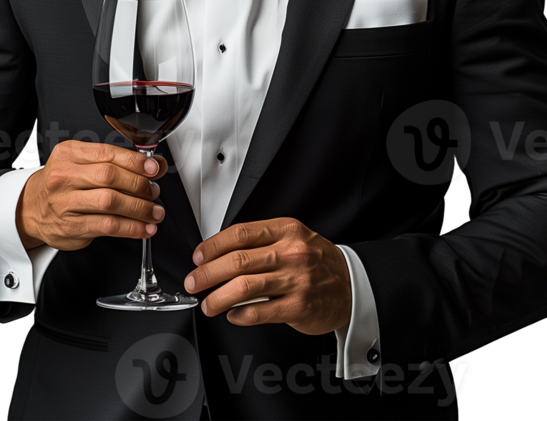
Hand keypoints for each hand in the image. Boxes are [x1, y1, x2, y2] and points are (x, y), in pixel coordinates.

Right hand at [16, 140, 166, 250]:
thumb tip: (155, 164)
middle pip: (110, 177)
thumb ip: (117, 162)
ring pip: (110, 202)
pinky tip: (143, 228)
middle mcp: (64, 176)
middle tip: (153, 191)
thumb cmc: (62, 183)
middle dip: (139, 185)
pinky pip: (107, 226)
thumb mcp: (83, 163)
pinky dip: (130, 228)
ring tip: (154, 212)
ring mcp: (65, 203)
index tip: (154, 168)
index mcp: (69, 154)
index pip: (107, 153)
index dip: (135, 161)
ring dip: (139, 208)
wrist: (30, 208)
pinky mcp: (71, 227)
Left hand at [183, 218, 351, 334]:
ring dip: (218, 297)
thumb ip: (261, 240)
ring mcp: (296, 280)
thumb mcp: (293, 237)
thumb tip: (219, 252)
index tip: (198, 257)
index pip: (240, 234)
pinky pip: (260, 312)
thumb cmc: (316, 261)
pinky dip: (240, 315)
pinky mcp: (299, 307)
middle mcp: (291, 252)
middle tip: (194, 282)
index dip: (213, 246)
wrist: (351, 285)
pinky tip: (232, 315)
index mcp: (286, 230)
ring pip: (245, 287)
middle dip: (207, 273)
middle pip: (238, 261)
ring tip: (207, 304)